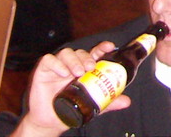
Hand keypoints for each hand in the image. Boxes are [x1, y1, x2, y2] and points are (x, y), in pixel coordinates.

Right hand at [16, 41, 131, 135]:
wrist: (51, 122)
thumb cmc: (72, 109)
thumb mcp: (92, 104)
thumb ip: (108, 101)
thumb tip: (127, 101)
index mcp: (84, 69)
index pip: (94, 53)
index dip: (101, 48)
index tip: (110, 47)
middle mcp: (72, 65)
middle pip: (80, 52)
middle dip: (87, 57)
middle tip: (91, 68)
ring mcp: (58, 66)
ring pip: (66, 53)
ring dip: (74, 60)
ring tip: (78, 72)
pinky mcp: (43, 70)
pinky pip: (49, 60)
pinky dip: (57, 64)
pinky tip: (63, 73)